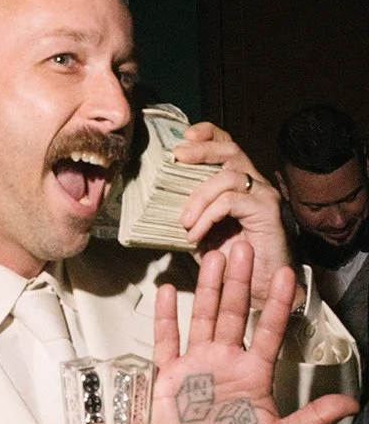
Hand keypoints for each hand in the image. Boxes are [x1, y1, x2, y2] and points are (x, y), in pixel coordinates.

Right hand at [152, 242, 356, 423]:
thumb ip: (312, 420)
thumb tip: (353, 406)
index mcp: (254, 374)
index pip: (268, 330)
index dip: (276, 303)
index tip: (287, 273)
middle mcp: (226, 362)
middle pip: (233, 314)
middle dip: (239, 281)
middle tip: (243, 247)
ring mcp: (197, 366)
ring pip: (203, 319)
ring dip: (207, 289)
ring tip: (212, 257)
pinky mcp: (170, 377)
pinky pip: (167, 342)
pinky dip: (165, 318)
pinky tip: (166, 291)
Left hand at [173, 122, 291, 310]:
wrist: (259, 288)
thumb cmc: (230, 260)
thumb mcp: (200, 232)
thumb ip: (186, 213)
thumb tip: (156, 202)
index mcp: (238, 182)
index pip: (226, 144)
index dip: (207, 135)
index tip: (183, 139)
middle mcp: (254, 183)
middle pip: (230, 149)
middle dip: (201, 150)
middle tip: (176, 158)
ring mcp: (263, 195)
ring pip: (227, 176)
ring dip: (199, 197)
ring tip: (184, 222)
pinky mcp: (267, 211)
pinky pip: (231, 202)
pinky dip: (208, 215)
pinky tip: (197, 234)